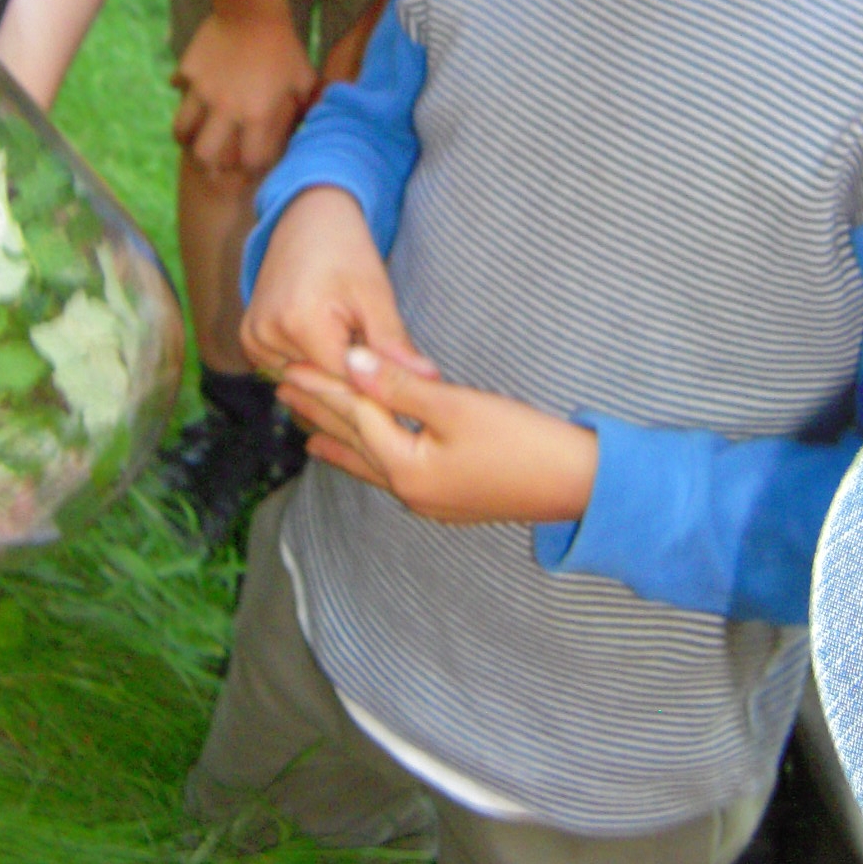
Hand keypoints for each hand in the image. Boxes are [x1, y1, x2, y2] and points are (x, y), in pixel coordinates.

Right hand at [172, 13, 317, 176]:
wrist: (252, 9)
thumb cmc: (283, 45)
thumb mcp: (303, 77)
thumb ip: (307, 106)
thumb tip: (310, 124)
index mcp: (256, 114)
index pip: (249, 160)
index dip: (252, 167)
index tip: (251, 163)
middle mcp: (226, 108)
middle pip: (203, 154)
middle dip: (206, 164)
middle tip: (211, 160)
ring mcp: (202, 90)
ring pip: (181, 129)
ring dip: (187, 136)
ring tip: (193, 135)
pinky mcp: (187, 71)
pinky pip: (178, 90)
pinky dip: (183, 94)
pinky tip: (192, 90)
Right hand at [241, 186, 436, 380]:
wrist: (309, 219)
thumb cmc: (346, 251)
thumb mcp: (376, 295)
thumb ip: (394, 345)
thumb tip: (429, 382)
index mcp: (299, 322)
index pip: (344, 383)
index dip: (377, 385)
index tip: (403, 383)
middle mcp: (265, 335)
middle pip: (323, 385)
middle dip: (356, 381)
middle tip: (383, 361)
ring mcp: (252, 339)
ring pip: (306, 381)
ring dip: (333, 373)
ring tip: (351, 338)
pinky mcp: (249, 340)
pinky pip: (288, 371)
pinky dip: (312, 365)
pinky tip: (330, 340)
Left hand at [277, 345, 597, 526]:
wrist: (579, 485)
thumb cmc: (523, 441)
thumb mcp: (457, 407)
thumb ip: (400, 387)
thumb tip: (351, 364)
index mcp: (406, 469)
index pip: (354, 417)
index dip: (323, 387)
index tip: (290, 366)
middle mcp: (410, 491)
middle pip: (355, 444)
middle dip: (320, 416)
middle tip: (283, 393)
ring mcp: (430, 500)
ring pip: (372, 465)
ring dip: (340, 443)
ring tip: (307, 435)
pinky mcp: (450, 498)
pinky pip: (394, 474)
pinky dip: (372, 457)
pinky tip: (371, 457)